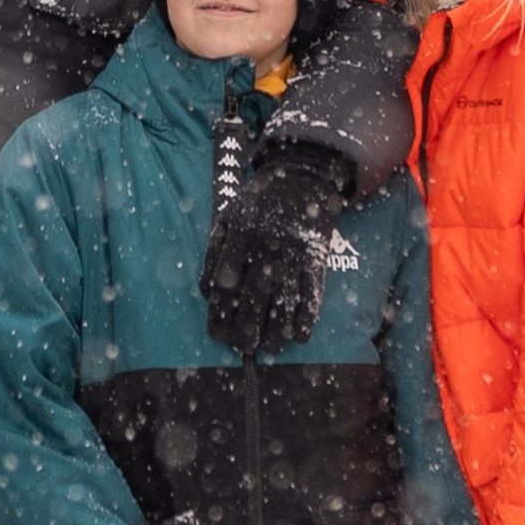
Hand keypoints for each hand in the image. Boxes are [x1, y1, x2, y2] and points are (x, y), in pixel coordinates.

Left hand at [201, 141, 353, 356]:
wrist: (304, 176)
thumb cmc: (259, 200)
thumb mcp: (229, 216)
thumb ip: (214, 250)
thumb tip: (207, 292)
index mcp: (241, 235)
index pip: (225, 282)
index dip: (220, 312)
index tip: (217, 332)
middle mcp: (267, 247)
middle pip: (254, 298)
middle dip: (246, 328)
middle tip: (242, 347)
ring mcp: (295, 254)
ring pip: (284, 301)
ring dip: (276, 331)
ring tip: (268, 348)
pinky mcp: (318, 258)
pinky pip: (312, 293)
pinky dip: (307, 317)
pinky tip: (299, 336)